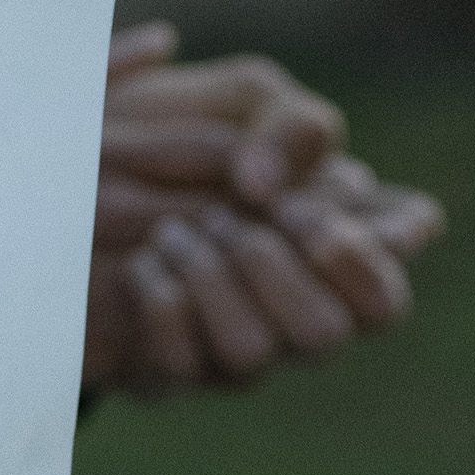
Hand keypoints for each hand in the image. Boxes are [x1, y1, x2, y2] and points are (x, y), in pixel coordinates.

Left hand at [86, 26, 444, 392]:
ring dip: (212, 277)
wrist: (90, 170)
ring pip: (253, 352)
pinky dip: (163, 300)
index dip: (355, 261)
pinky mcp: (172, 371)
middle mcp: (295, 319)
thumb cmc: (197, 133)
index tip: (295, 204)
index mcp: (339, 258)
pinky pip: (180, 363)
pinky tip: (147, 260)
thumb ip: (291, 123)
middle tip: (229, 212)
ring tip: (176, 229)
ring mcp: (236, 353)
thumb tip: (263, 186)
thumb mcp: (251, 102)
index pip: (384, 302)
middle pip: (326, 334)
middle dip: (275, 264)